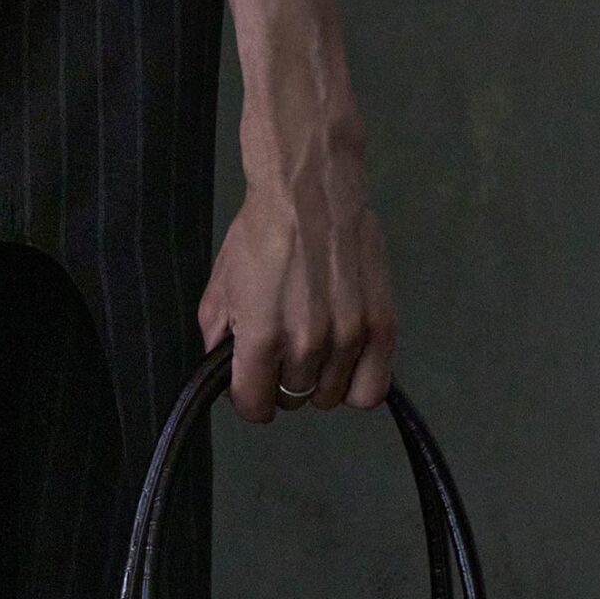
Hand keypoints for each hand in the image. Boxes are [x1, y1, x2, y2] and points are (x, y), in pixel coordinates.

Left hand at [198, 142, 396, 423]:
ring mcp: (349, 337)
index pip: (256, 408)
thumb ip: (218, 339)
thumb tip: (226, 372)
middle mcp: (308, 346)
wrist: (309, 190)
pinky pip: (371, 389)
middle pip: (293, 400)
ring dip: (319, 379)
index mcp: (264, 339)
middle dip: (282, 381)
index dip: (248, 397)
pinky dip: (356, 382)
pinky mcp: (381, 325)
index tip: (251, 380)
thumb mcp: (220, 288)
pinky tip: (344, 361)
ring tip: (315, 345)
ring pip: (329, 397)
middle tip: (283, 348)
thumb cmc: (261, 234)